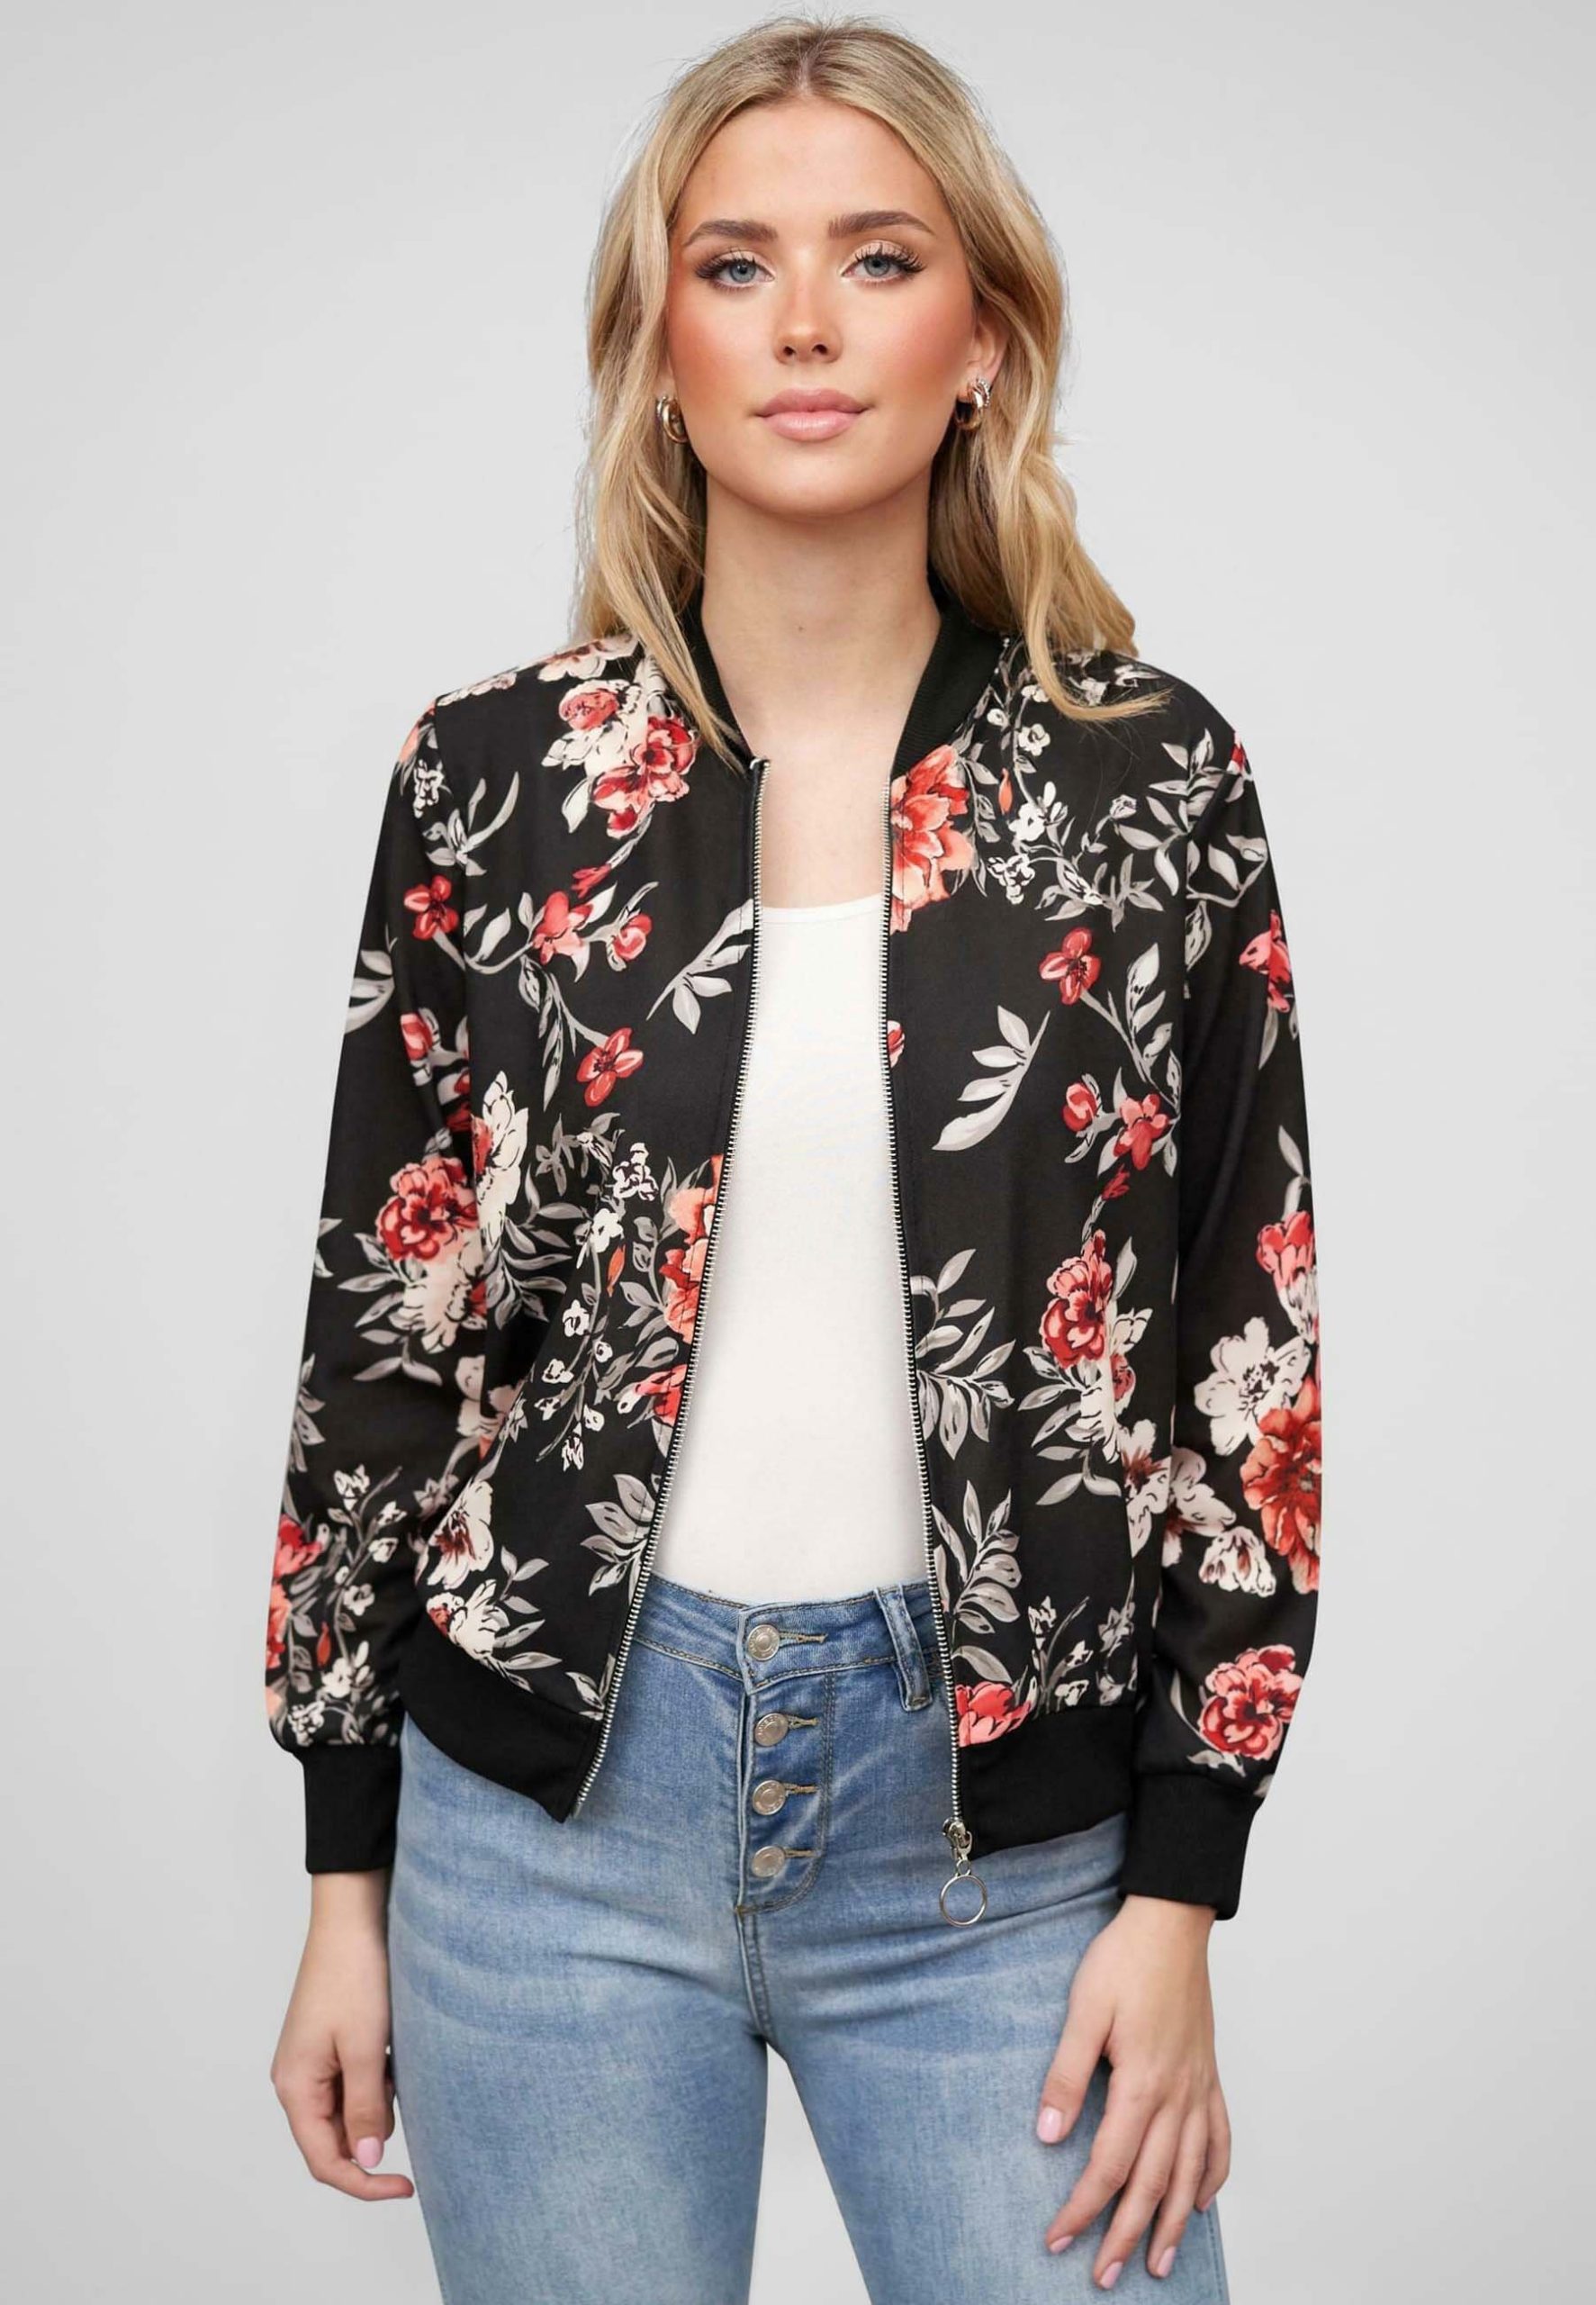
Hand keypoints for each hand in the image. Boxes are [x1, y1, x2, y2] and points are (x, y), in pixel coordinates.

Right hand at [269, 1870, 414, 2200]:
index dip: (364, 2183)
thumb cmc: (355, 1975)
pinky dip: (378, 2076)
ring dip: (379, 2099)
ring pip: (350, 2109)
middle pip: (335, 2139)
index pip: (325, 2160)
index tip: (406, 2187)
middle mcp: (297, 2079)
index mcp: (295, 2087)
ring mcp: (313, 2060)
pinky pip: (355, 2080)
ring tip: (393, 2054)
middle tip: (402, 2090)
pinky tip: (391, 2045)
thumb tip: (368, 2160)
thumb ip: (366, 2109)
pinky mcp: (331, 2042)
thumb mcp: (366, 2048)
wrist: (353, 1914)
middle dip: (374, 2130)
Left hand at [1036, 1892, 1229, 2285]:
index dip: (1083, 2208)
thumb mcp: (1083, 2011)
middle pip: (1153, 2184)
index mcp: (1142, 2084)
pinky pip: (1220, 2139)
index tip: (1059, 2239)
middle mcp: (1177, 2096)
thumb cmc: (1125, 1960)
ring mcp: (1199, 2087)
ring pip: (1191, 2173)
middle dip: (1126, 2236)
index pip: (1110, 2167)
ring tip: (1161, 2264)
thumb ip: (1067, 2074)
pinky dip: (1213, 2176)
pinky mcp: (1209, 2074)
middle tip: (1105, 2276)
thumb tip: (1048, 2133)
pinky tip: (1204, 2200)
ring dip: (1176, 2223)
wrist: (1172, 1921)